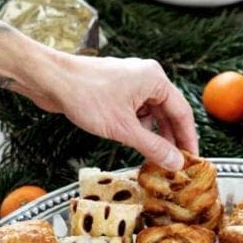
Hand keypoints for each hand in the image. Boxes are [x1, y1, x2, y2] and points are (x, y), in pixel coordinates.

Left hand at [29, 55, 197, 169]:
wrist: (50, 79)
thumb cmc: (85, 96)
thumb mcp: (124, 128)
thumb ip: (153, 147)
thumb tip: (175, 163)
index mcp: (155, 79)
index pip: (182, 112)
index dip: (188, 139)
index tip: (192, 160)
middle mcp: (146, 77)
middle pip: (168, 113)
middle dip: (171, 139)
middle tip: (175, 164)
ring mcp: (129, 82)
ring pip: (150, 113)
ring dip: (153, 135)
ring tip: (156, 159)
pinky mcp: (115, 89)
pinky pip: (134, 111)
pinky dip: (138, 128)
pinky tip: (135, 144)